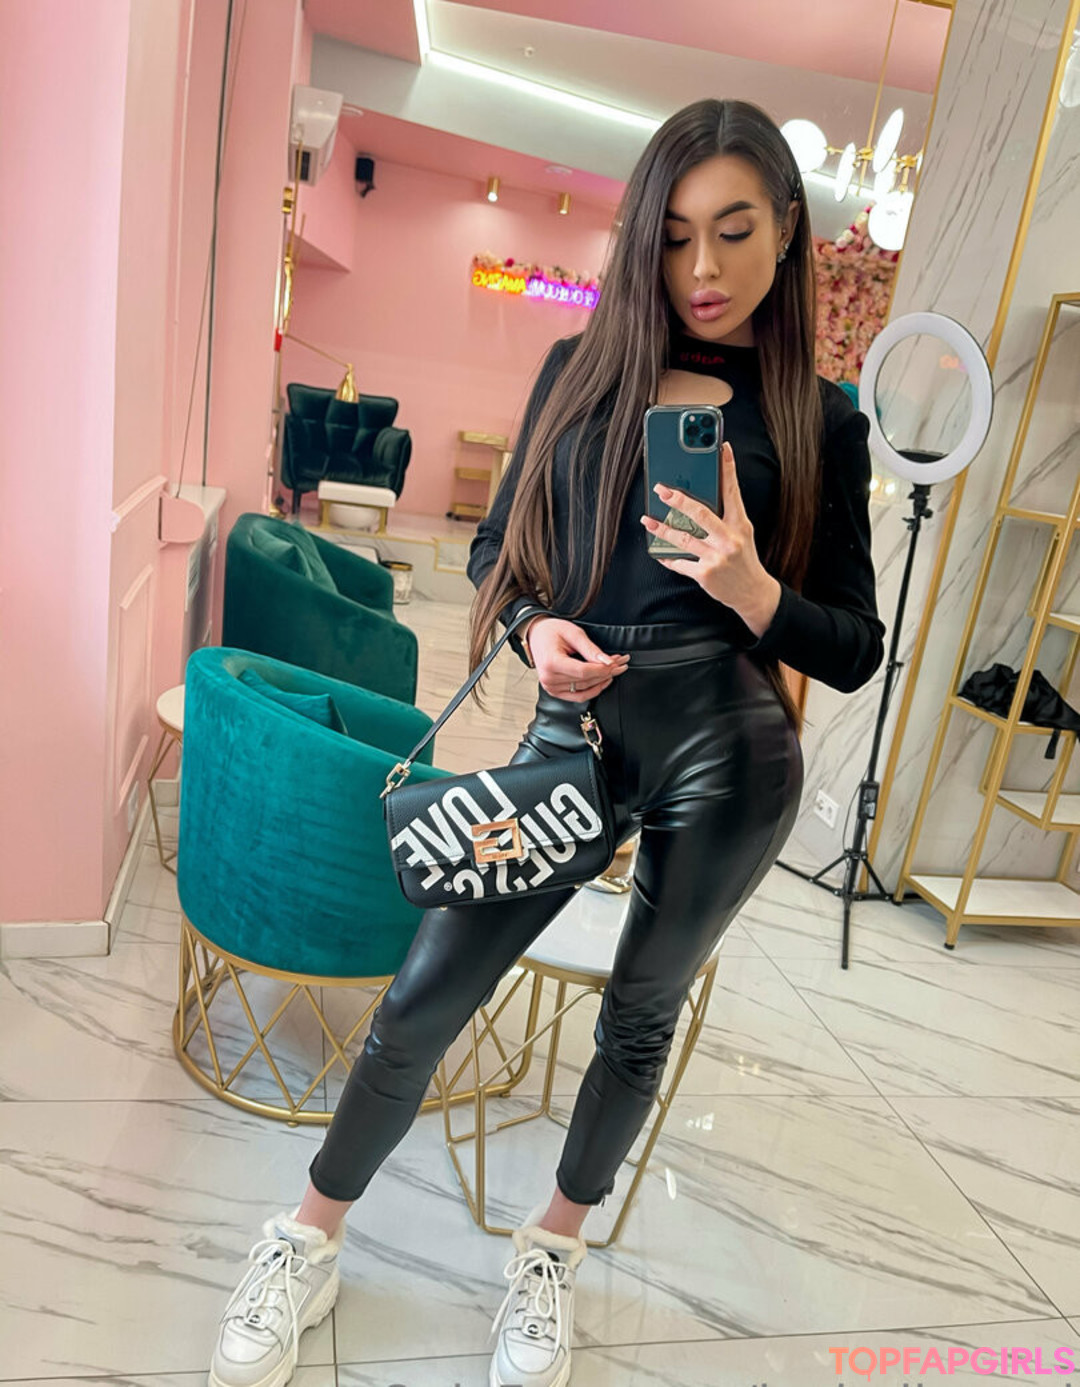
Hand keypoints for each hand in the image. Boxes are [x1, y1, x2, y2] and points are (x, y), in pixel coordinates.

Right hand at [526, 617, 629, 700]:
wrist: (536, 635)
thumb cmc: (552, 631)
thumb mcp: (574, 633)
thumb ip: (591, 649)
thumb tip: (607, 662)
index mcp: (551, 662)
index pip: (583, 672)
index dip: (603, 669)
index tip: (617, 663)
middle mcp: (549, 678)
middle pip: (586, 681)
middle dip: (607, 672)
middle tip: (621, 663)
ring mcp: (551, 687)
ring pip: (585, 689)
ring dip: (602, 680)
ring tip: (614, 669)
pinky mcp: (555, 691)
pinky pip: (578, 697)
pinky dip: (593, 691)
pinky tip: (603, 682)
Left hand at [639, 440, 781, 635]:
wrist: (753, 593)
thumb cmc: (744, 559)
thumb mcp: (742, 534)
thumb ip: (725, 517)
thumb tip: (701, 497)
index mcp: (740, 525)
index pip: (733, 492)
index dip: (728, 469)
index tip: (722, 448)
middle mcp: (730, 539)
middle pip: (701, 514)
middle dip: (679, 500)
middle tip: (661, 489)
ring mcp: (717, 558)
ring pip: (684, 538)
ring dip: (662, 529)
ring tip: (648, 520)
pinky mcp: (706, 574)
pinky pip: (680, 563)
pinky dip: (667, 556)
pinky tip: (658, 551)